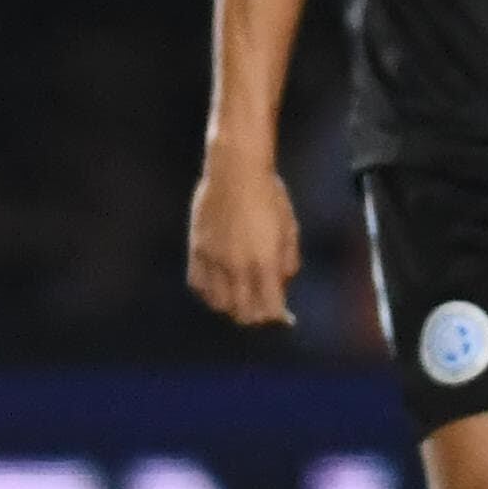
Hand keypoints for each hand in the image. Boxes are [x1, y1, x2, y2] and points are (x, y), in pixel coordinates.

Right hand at [185, 160, 300, 327]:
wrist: (236, 170)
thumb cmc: (270, 196)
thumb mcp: (290, 229)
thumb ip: (288, 262)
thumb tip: (281, 286)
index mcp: (265, 263)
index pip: (269, 310)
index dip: (278, 319)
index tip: (283, 317)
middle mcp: (237, 267)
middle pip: (244, 314)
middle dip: (257, 317)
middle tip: (263, 308)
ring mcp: (214, 260)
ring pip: (219, 304)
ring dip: (232, 307)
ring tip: (240, 297)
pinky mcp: (197, 250)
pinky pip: (198, 286)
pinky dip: (209, 293)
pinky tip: (219, 286)